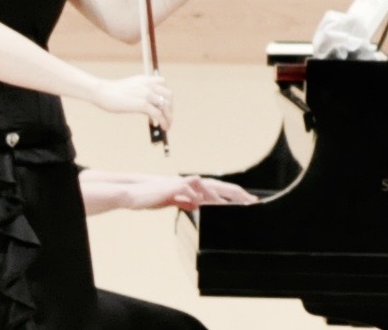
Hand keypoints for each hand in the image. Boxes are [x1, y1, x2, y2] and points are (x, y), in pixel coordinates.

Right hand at [92, 74, 172, 129]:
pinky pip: (158, 115)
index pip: (163, 84)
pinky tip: (162, 127)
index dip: (166, 95)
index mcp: (145, 79)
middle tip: (168, 117)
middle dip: (170, 107)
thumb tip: (146, 107)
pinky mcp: (143, 104)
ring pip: (166, 106)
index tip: (164, 105)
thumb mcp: (130, 88)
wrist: (102, 92)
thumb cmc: (111, 92)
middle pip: (168, 95)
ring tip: (167, 125)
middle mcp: (148, 85)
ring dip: (169, 117)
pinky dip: (163, 122)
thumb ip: (140, 93)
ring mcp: (146, 94)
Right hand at [113, 174, 259, 209]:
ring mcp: (184, 183)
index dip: (233, 196)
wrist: (136, 194)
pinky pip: (192, 189)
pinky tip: (205, 203)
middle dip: (236, 193)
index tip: (247, 202)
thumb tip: (197, 205)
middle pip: (220, 185)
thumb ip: (185, 201)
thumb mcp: (173, 201)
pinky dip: (200, 195)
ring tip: (233, 204)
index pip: (218, 190)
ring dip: (221, 195)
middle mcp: (192, 183)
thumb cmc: (152, 197)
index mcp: (193, 187)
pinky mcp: (175, 187)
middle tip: (252, 201)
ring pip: (208, 186)